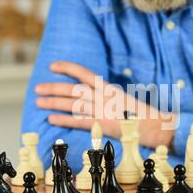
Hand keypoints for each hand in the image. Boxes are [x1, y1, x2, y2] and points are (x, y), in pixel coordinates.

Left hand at [35, 61, 175, 148]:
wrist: (155, 126)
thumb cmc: (140, 114)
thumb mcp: (123, 100)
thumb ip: (106, 98)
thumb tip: (90, 97)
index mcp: (109, 88)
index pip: (84, 73)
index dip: (67, 68)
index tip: (52, 66)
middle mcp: (103, 97)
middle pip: (73, 89)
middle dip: (53, 87)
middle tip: (38, 88)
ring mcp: (102, 111)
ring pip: (72, 104)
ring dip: (53, 102)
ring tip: (39, 102)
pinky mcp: (101, 125)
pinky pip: (78, 121)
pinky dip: (63, 119)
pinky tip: (51, 118)